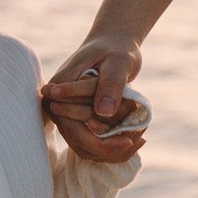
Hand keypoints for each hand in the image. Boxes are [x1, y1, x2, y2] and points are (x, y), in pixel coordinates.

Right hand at [44, 43, 146, 158]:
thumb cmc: (116, 49)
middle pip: (80, 144)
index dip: (99, 142)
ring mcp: (67, 116)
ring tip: (140, 138)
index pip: (72, 128)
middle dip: (110, 149)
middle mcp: (58, 107)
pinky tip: (136, 138)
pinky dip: (114, 147)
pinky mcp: (79, 121)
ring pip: (87, 149)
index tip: (127, 140)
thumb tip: (103, 112)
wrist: (113, 45)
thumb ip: (110, 84)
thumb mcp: (118, 61)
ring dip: (113, 151)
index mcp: (59, 89)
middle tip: (139, 140)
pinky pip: (94, 144)